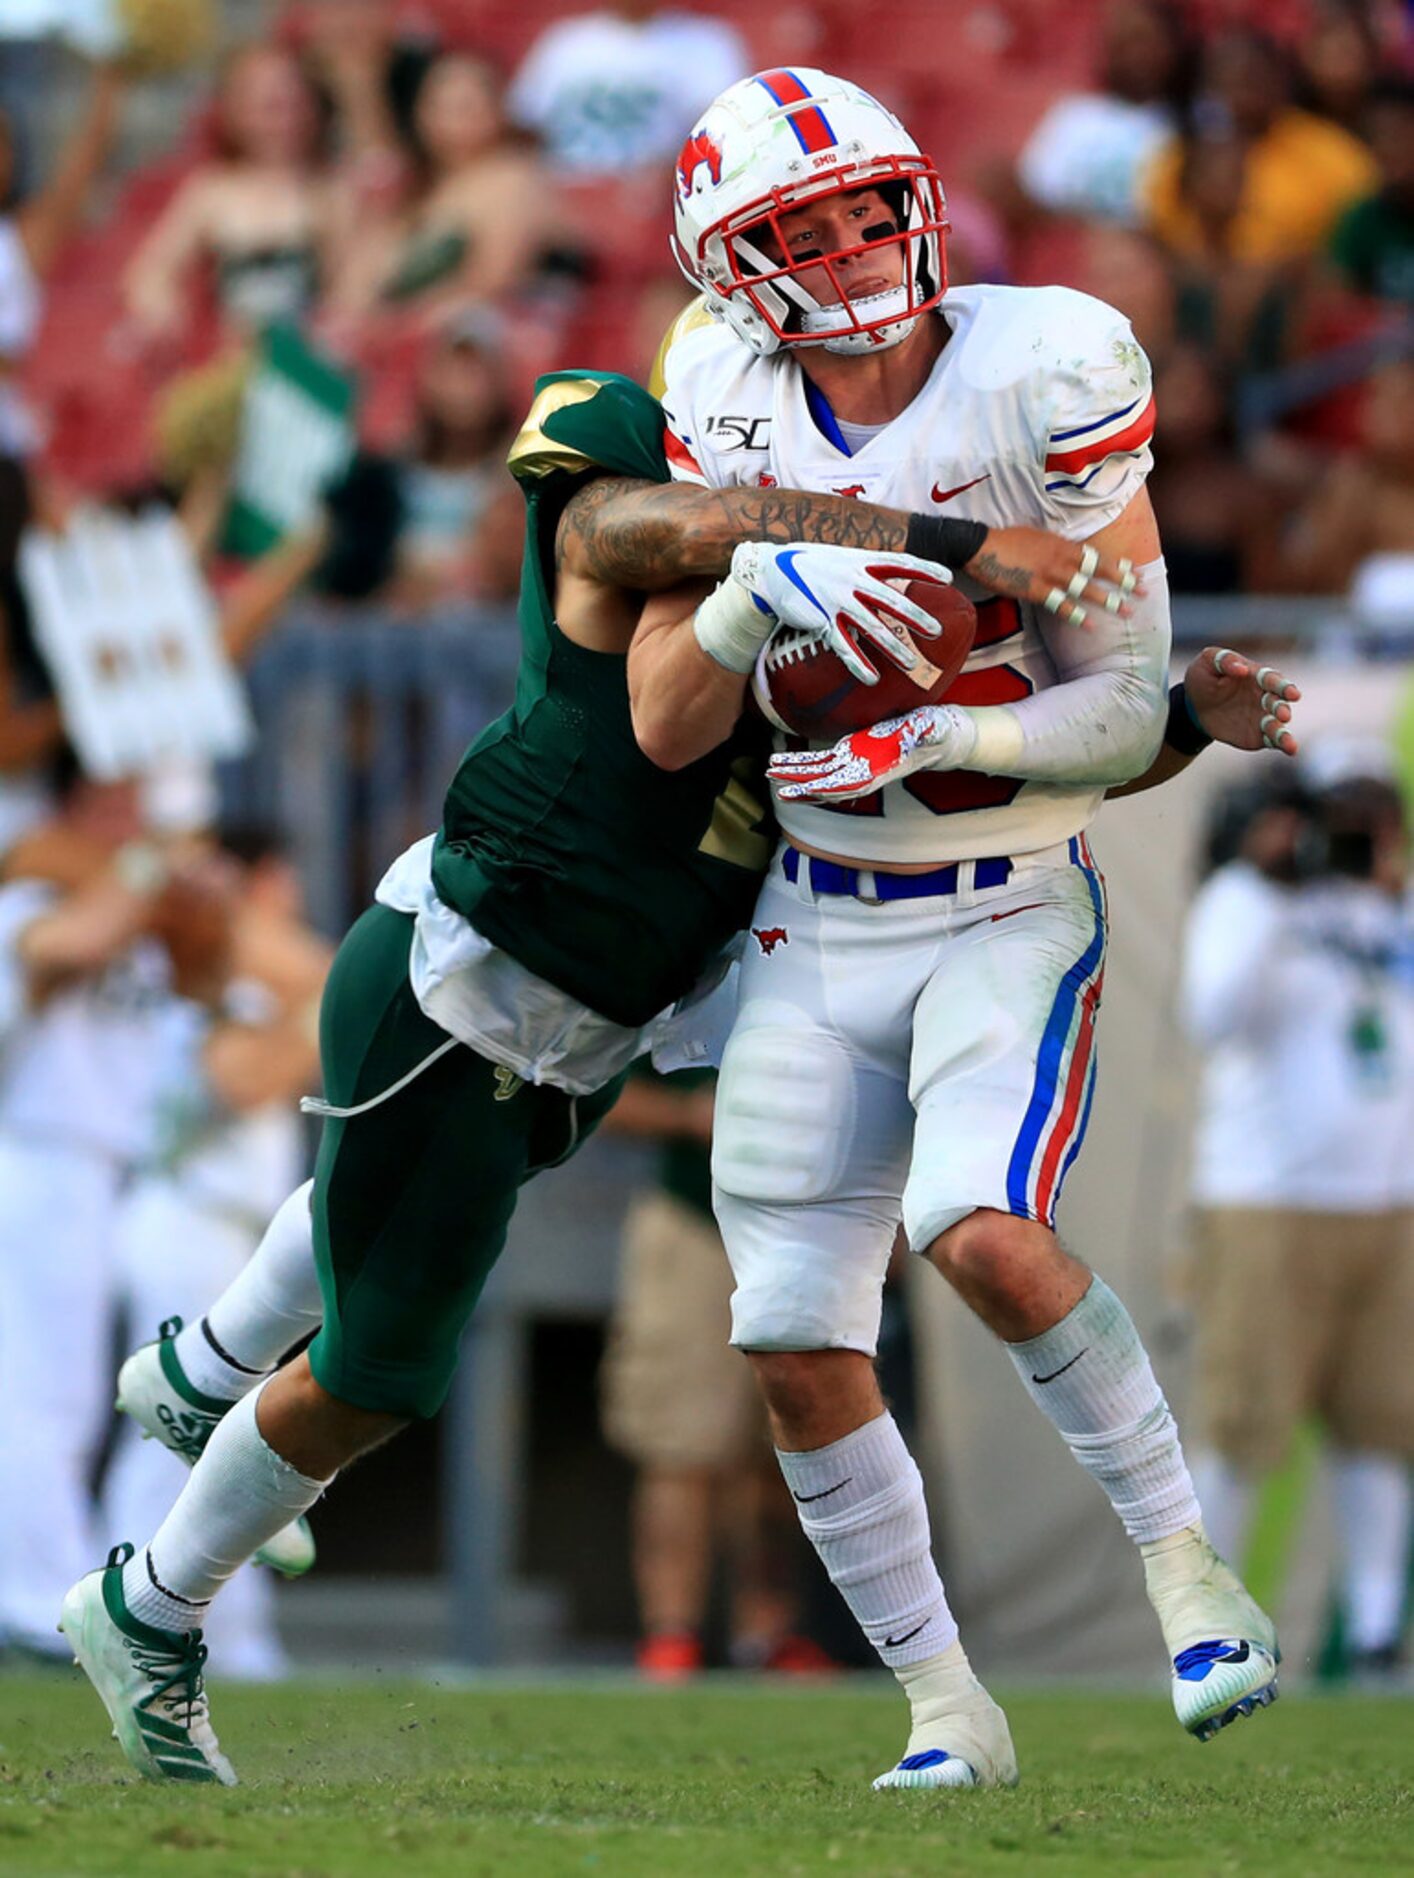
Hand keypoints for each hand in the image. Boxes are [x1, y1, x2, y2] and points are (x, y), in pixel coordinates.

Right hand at [730, 541, 951, 685]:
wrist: (772, 568)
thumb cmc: (810, 564)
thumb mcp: (842, 558)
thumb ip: (866, 569)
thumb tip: (891, 578)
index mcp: (861, 561)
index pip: (900, 562)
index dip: (925, 569)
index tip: (947, 578)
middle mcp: (852, 580)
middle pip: (891, 599)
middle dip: (915, 616)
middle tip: (936, 631)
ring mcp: (837, 600)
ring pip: (871, 626)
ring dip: (893, 646)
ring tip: (912, 663)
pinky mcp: (821, 620)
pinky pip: (844, 645)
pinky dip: (858, 663)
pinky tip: (872, 678)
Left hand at [768, 705, 972, 800]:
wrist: (935, 738)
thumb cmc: (935, 733)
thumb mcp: (934, 729)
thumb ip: (929, 732)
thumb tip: (927, 730)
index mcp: (879, 769)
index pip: (850, 783)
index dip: (827, 788)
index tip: (806, 790)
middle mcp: (862, 771)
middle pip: (827, 783)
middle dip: (802, 786)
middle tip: (776, 786)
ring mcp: (853, 763)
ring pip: (819, 774)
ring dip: (795, 776)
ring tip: (769, 773)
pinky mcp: (849, 752)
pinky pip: (821, 762)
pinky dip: (802, 764)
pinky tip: (782, 765)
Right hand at [965, 530, 1139, 627]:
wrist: (981, 546)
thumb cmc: (1006, 541)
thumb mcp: (1037, 537)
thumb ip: (1055, 548)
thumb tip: (1066, 555)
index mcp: (1062, 544)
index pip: (1098, 554)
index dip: (1118, 563)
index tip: (1136, 570)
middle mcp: (1062, 558)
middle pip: (1100, 570)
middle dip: (1125, 582)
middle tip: (1144, 592)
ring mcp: (1050, 574)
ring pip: (1088, 588)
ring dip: (1109, 601)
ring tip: (1127, 612)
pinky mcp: (1035, 589)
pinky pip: (1062, 605)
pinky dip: (1077, 616)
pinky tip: (1090, 626)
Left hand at [1184, 647, 1299, 755]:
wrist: (1194, 706)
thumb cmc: (1204, 678)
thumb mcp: (1208, 661)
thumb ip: (1225, 660)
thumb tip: (1242, 668)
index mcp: (1257, 676)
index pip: (1273, 680)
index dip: (1284, 686)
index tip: (1292, 694)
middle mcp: (1265, 696)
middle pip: (1278, 702)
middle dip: (1282, 709)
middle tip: (1283, 715)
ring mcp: (1262, 717)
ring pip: (1278, 724)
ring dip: (1284, 732)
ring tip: (1289, 744)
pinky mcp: (1258, 735)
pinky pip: (1272, 740)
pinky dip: (1282, 744)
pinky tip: (1291, 749)